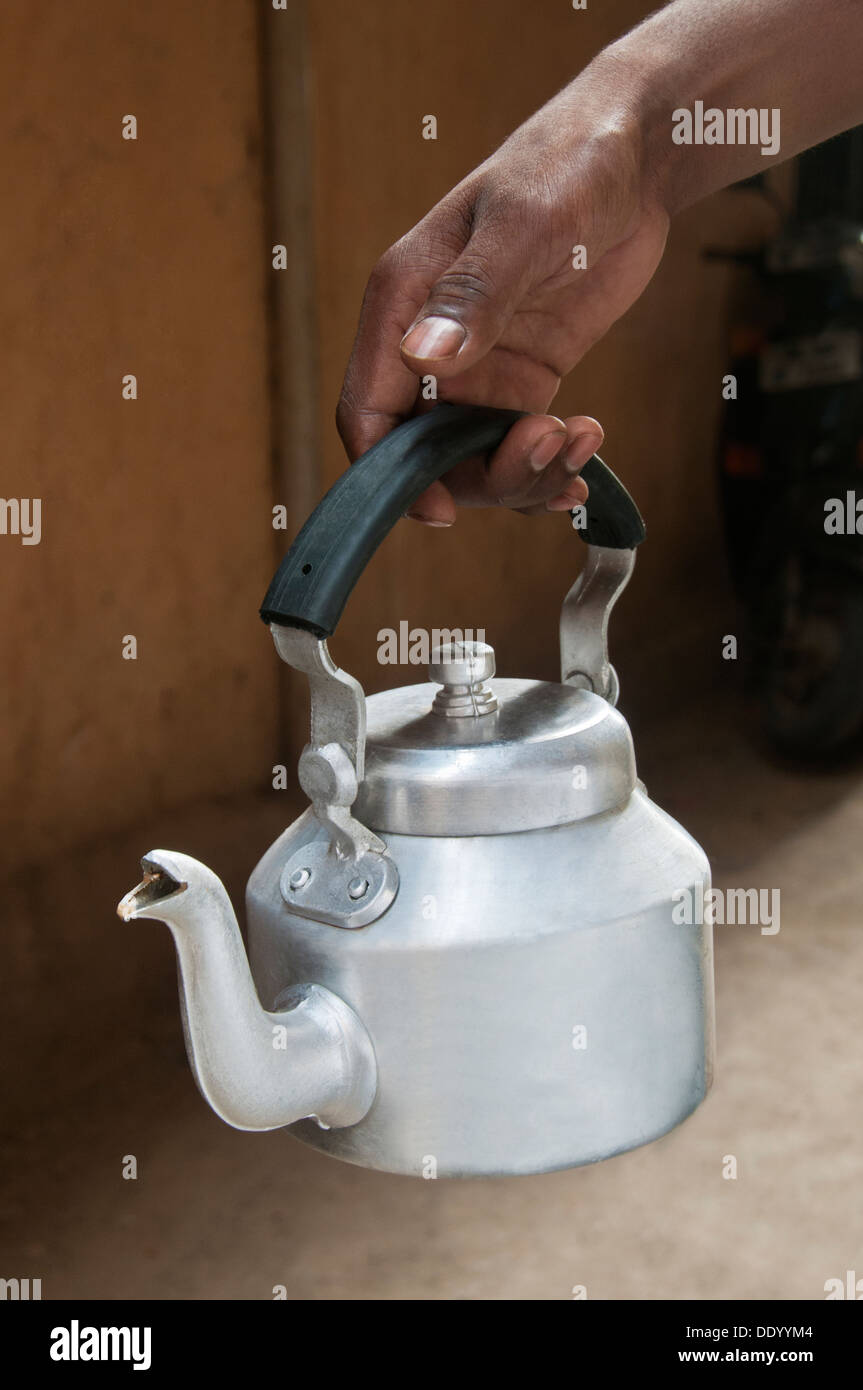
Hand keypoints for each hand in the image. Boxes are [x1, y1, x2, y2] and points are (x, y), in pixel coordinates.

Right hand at [336, 81, 669, 523]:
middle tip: (543, 445)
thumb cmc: (568, 166)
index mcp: (402, 304)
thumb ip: (473, 295)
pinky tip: (586, 453)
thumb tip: (423, 358)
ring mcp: (477, 369)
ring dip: (525, 474)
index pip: (368, 412)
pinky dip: (550, 466)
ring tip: (581, 438)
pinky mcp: (522, 379)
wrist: (633, 157)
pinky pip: (518, 448)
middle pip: (424, 455)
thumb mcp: (523, 227)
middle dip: (481, 476)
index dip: (391, 476)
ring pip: (474, 461)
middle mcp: (429, 346)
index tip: (442, 511)